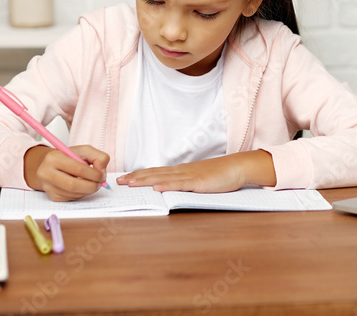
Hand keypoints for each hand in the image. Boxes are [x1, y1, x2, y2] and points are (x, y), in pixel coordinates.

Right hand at [24, 145, 108, 201]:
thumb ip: (98, 157)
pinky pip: (71, 199)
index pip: (78, 169)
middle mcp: (47, 173)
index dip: (94, 174)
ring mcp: (48, 186)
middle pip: (73, 185)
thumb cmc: (69, 157)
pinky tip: (81, 187)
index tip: (102, 175)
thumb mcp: (84, 151)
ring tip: (91, 183)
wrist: (50, 165)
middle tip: (99, 184)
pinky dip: (81, 194)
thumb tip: (102, 172)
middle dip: (91, 186)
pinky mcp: (52, 197)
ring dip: (87, 191)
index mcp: (55, 157)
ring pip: (73, 194)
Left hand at [117, 150, 275, 192]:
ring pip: (163, 177)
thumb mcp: (199, 179)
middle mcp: (182, 171)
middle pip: (154, 173)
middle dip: (135, 178)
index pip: (156, 172)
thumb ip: (185, 183)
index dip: (139, 175)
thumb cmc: (220, 174)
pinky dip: (167, 185)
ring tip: (130, 183)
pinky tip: (156, 187)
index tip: (124, 178)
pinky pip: (180, 184)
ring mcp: (190, 176)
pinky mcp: (199, 182)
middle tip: (119, 182)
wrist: (237, 167)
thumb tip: (169, 189)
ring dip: (145, 180)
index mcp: (181, 171)